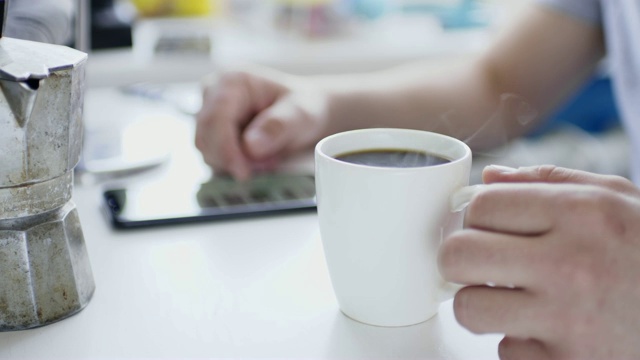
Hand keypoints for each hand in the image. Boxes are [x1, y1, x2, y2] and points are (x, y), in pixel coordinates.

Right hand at [195, 67, 329, 180]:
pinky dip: (235, 165)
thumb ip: (278, 126)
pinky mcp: (211, 133)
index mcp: (232, 81)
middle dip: (232, 159)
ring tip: (268, 159)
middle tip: (267, 165)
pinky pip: (214, 158)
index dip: (225, 149)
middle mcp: (213, 93)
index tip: (244, 172)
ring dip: (235, 163)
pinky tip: (258, 160)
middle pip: (205, 137)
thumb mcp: (301, 114)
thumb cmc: (303, 107)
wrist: (304, 113)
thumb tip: (251, 146)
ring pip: (207, 151)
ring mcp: (209, 113)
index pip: (216, 118)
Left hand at [438, 165, 639, 358]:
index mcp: (582, 214)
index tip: (484, 228)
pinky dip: (519, 343)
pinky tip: (549, 331)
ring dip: (482, 304)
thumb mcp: (616, 199)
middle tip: (480, 264)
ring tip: (511, 299)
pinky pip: (505, 352)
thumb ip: (548, 181)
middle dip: (459, 259)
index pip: (482, 206)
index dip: (475, 217)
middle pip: (458, 255)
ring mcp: (569, 321)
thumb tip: (488, 178)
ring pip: (469, 308)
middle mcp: (572, 265)